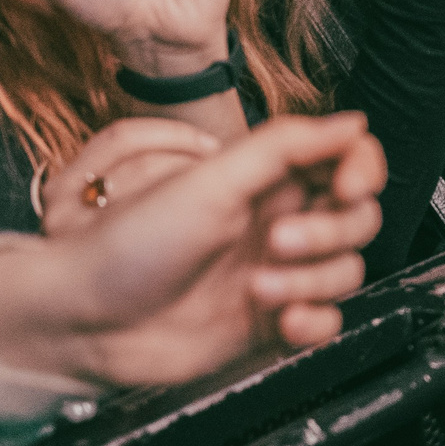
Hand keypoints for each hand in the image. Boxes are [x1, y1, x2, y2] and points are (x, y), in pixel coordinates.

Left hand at [0, 112, 386, 385]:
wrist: (83, 322)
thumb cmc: (127, 246)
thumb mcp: (210, 180)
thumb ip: (288, 146)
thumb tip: (353, 122)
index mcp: (265, 180)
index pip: (346, 161)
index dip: (361, 170)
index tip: (348, 186)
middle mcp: (277, 221)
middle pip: (356, 218)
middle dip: (326, 232)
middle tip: (275, 243)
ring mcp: (276, 271)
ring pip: (344, 270)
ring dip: (310, 280)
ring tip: (258, 289)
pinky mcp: (271, 321)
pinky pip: (325, 320)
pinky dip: (314, 323)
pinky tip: (284, 320)